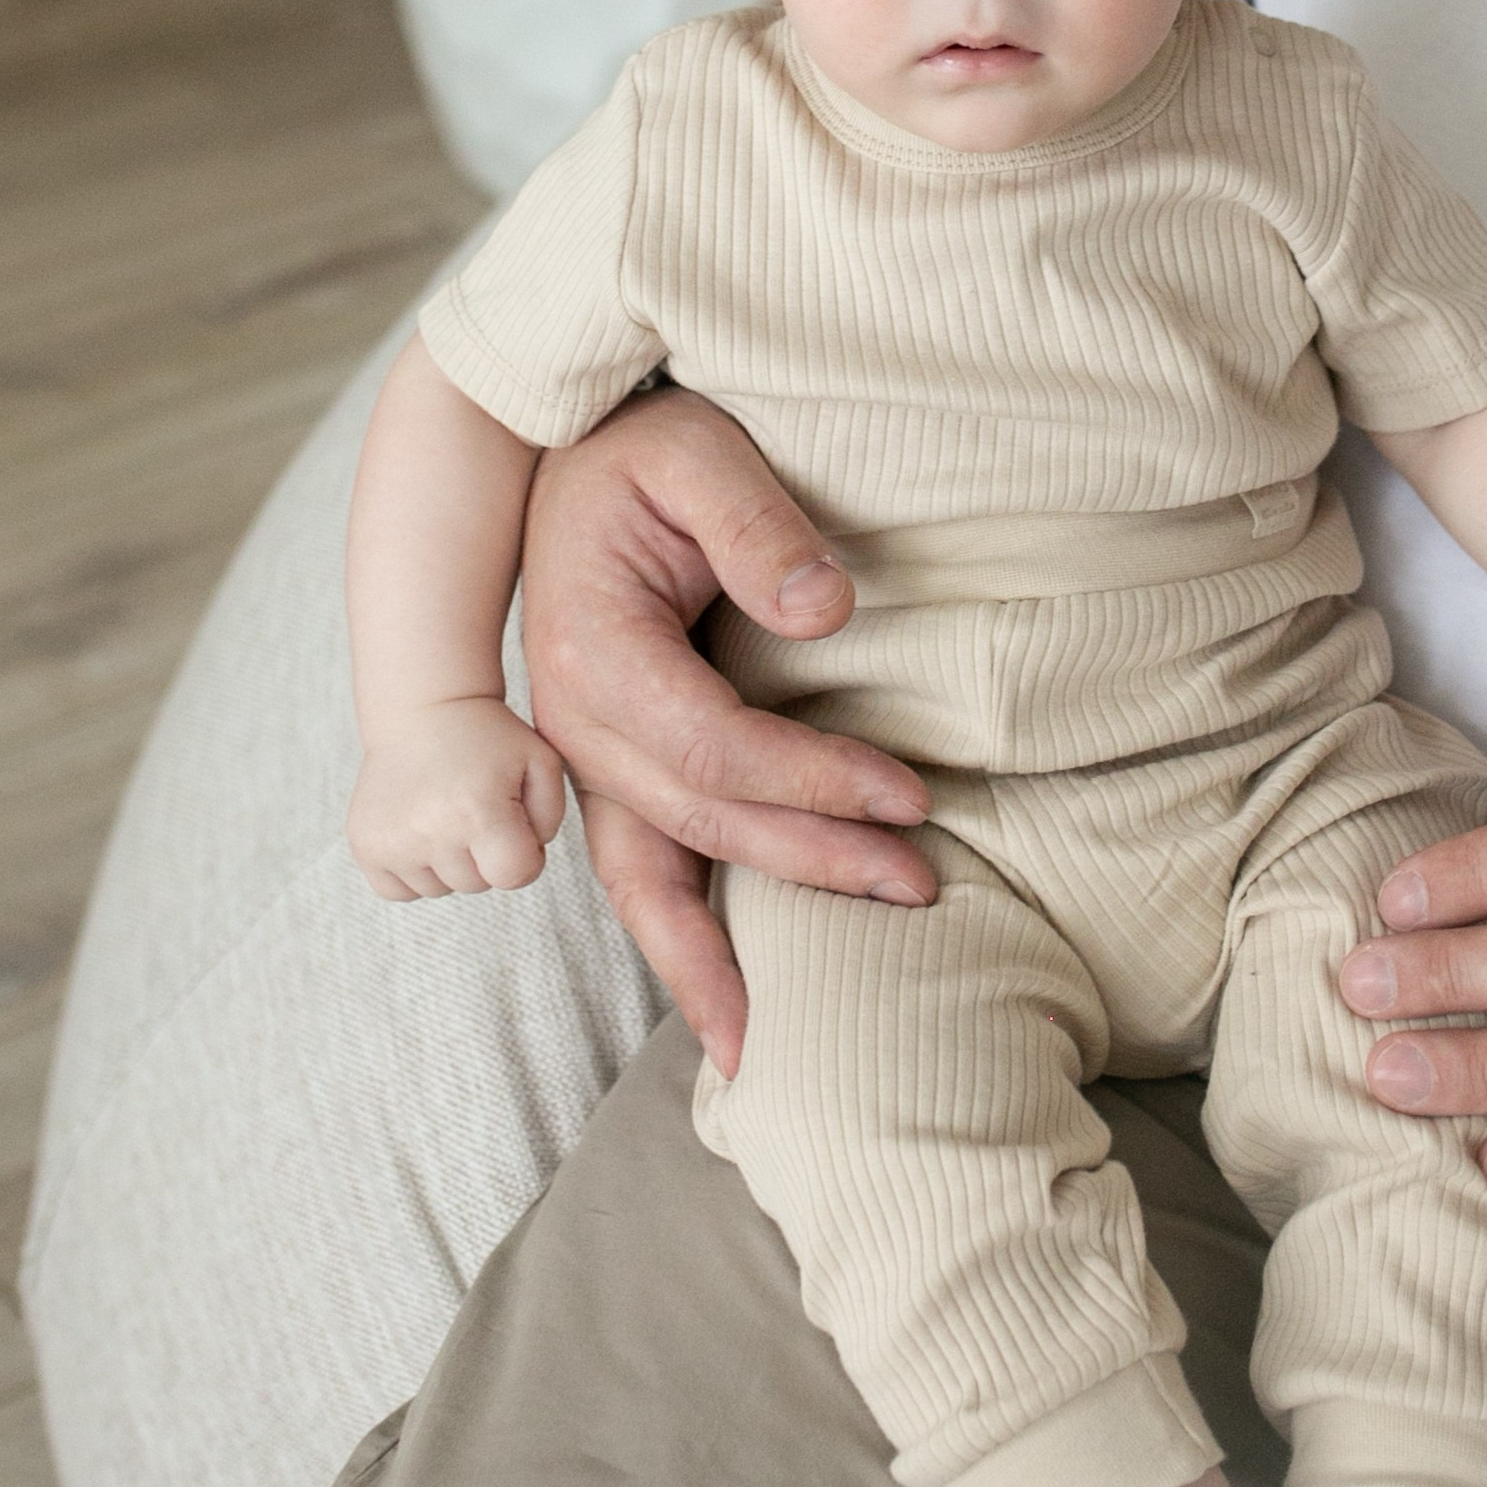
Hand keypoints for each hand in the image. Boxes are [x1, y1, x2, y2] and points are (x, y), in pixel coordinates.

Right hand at [349, 695, 566, 899]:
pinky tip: (420, 831)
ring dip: (449, 863)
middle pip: (477, 884)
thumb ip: (550, 821)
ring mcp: (392, 842)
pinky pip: (398, 891)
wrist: (423, 710)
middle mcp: (431, 831)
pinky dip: (413, 872)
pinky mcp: (365, 845)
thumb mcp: (540, 763)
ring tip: (446, 813)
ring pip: (439, 889)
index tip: (514, 825)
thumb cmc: (488, 737)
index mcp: (478, 812)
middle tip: (476, 808)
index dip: (524, 854)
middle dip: (485, 855)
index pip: (514, 876)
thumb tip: (523, 864)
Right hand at [520, 389, 933, 1073]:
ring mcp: (579, 753)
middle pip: (694, 821)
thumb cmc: (643, 446)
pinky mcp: (603, 766)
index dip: (814, 781)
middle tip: (920, 887)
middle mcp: (569, 719)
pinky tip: (728, 1000)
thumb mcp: (696, 451)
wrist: (566, 454)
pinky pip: (637, 867)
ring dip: (720, 951)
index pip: (712, 747)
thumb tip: (825, 614)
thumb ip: (756, 523)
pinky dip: (680, 934)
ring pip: (643, 877)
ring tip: (776, 1040)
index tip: (912, 798)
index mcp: (588, 647)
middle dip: (809, 865)